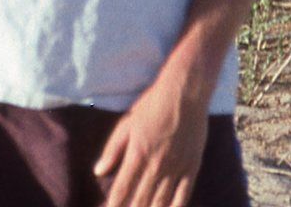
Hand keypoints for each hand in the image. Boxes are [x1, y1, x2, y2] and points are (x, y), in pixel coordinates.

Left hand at [92, 73, 208, 206]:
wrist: (185, 95)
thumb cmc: (152, 106)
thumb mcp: (127, 124)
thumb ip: (112, 149)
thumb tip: (98, 171)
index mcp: (137, 154)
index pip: (122, 189)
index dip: (114, 205)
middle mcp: (156, 166)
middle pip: (140, 200)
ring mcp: (176, 169)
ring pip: (161, 202)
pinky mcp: (192, 168)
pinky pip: (183, 196)